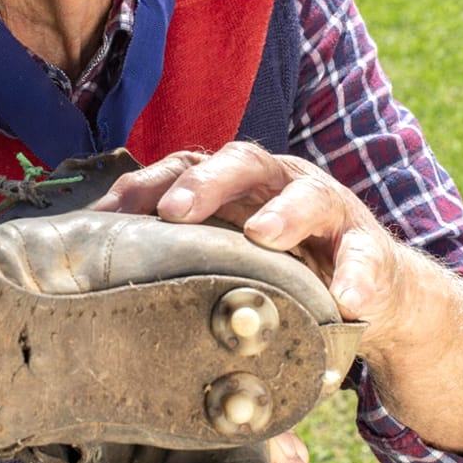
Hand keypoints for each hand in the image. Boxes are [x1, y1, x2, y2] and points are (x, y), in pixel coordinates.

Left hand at [93, 141, 405, 353]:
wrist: (368, 293)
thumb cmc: (280, 268)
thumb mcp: (227, 254)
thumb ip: (176, 253)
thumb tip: (91, 269)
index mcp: (238, 185)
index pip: (188, 167)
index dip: (148, 184)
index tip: (110, 215)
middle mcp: (281, 184)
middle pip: (244, 162)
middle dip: (208, 182)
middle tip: (176, 210)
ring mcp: (331, 212)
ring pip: (310, 196)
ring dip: (285, 213)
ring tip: (265, 235)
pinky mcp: (371, 251)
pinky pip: (367, 258)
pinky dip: (357, 276)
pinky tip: (347, 300)